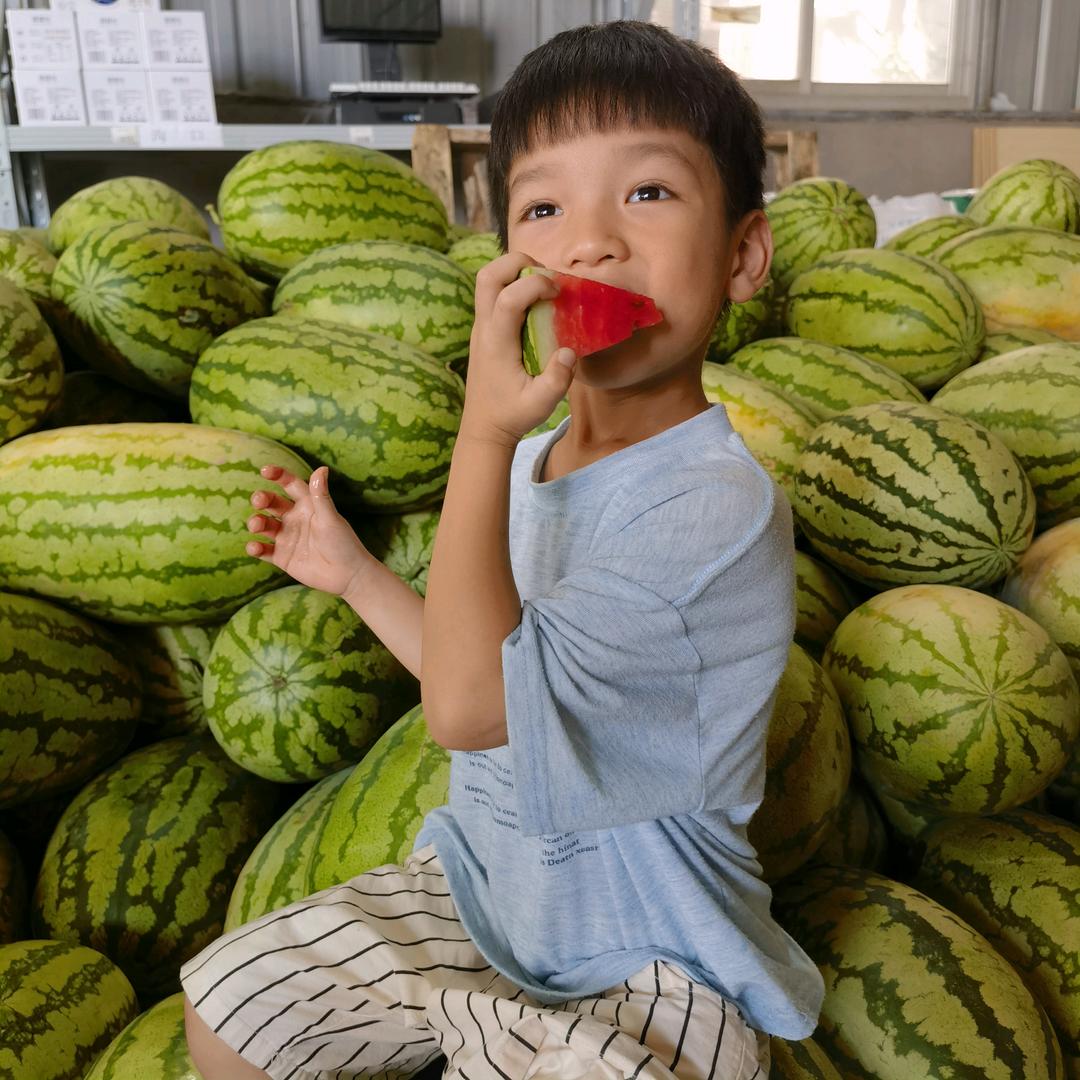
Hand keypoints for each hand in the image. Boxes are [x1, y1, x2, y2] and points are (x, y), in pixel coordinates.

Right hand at [245, 464, 374, 597]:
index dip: (278, 475)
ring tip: (257, 525)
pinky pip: (263, 550)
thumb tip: (322, 468)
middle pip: (272, 503)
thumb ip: (321, 496)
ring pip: (264, 525)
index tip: (265, 470)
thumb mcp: (331, 518)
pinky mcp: (282, 556)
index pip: (290, 485)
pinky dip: (255, 547)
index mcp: (308, 505)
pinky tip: (255, 547)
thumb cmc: (344, 543)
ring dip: (256, 522)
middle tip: (258, 501)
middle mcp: (295, 518)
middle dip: (262, 499)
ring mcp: (287, 537)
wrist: (348, 576)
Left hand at [461, 252, 577, 447]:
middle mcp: (483, 329)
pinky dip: (513, 285)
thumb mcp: (541, 404)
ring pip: (486, 279)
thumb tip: (569, 351)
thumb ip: (557, 379)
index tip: (558, 292)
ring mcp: (480, 327)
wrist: (484, 428)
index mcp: (496, 343)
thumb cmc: (512, 415)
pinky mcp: (484, 330)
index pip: (507, 297)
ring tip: (543, 286)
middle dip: (519, 264)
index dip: (534, 285)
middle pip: (488, 275)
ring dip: (514, 271)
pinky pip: (493, 293)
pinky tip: (536, 303)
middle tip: (547, 277)